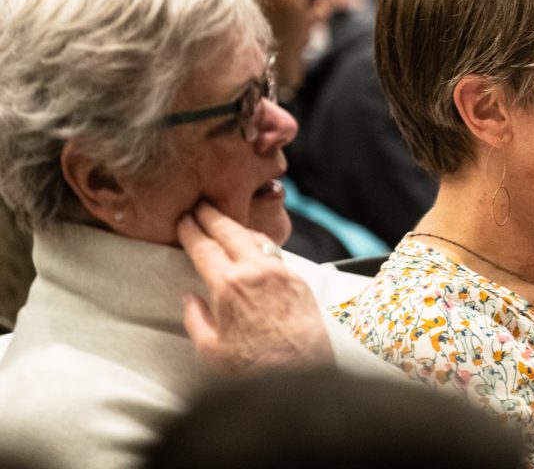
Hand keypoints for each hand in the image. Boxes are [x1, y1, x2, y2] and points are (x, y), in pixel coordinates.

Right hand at [176, 201, 334, 372]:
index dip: (191, 231)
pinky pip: (276, 253)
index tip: (183, 221)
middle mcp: (257, 271)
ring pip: (256, 238)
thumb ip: (196, 320)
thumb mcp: (211, 350)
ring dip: (237, 227)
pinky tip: (255, 247)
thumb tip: (191, 300)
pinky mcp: (300, 280)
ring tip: (225, 222)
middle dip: (212, 216)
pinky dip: (260, 245)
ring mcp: (282, 273)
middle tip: (201, 206)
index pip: (204, 247)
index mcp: (229, 285)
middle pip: (230, 232)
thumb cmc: (255, 369)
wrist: (302, 376)